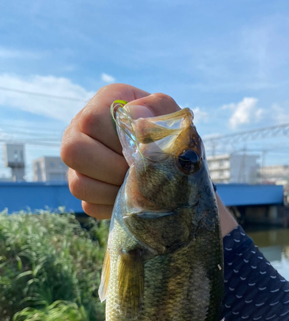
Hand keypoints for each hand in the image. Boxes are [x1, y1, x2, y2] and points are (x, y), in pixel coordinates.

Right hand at [61, 84, 236, 234]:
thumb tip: (134, 114)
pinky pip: (89, 205)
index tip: (142, 151)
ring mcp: (78, 163)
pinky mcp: (84, 189)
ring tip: (136, 186)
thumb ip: (157, 109)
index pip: (91, 122)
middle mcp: (81, 130)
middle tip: (137, 174)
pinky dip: (113, 206)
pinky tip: (131, 197)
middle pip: (73, 152)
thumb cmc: (171, 134)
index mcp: (104, 104)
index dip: (117, 142)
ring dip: (113, 191)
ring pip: (78, 184)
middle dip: (112, 169)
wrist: (173, 160)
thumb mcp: (171, 117)